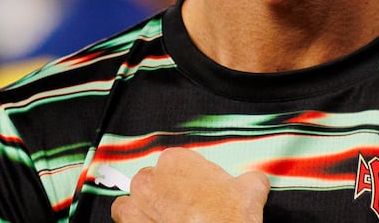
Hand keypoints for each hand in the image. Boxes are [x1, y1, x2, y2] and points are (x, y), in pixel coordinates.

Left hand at [110, 147, 269, 222]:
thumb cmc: (229, 218)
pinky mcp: (130, 222)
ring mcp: (139, 202)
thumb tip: (255, 181)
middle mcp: (153, 178)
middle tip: (183, 206)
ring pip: (134, 195)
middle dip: (165, 191)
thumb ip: (250, 179)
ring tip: (162, 216)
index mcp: (178, 161)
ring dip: (144, 203)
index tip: (198, 192)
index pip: (177, 163)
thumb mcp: (252, 189)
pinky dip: (132, 219)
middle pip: (153, 178)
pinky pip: (122, 215)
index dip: (189, 179)